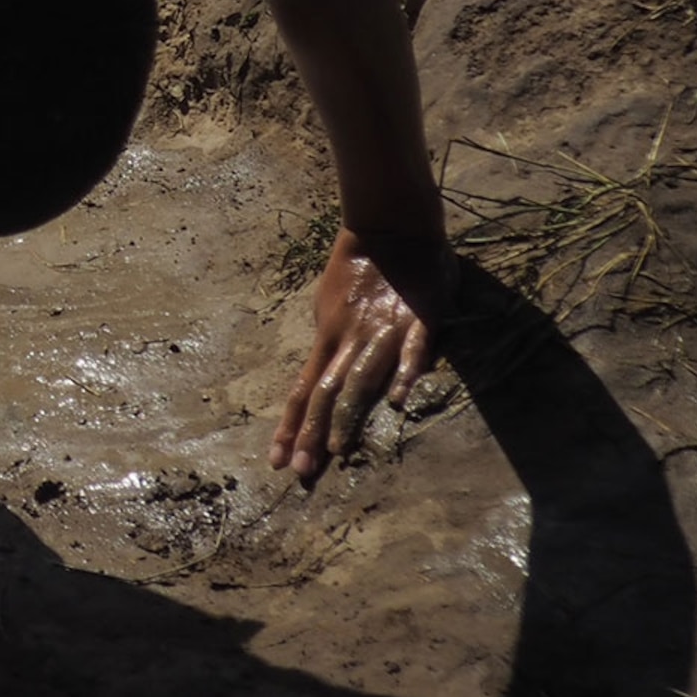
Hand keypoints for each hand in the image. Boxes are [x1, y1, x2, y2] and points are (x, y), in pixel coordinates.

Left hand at [271, 227, 448, 483]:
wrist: (390, 224)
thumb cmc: (363, 269)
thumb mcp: (335, 307)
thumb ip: (336, 343)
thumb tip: (330, 377)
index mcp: (329, 338)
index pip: (303, 389)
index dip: (290, 425)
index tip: (278, 461)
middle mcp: (348, 340)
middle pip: (325, 392)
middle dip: (311, 433)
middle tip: (301, 472)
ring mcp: (381, 331)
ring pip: (360, 378)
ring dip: (347, 414)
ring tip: (335, 449)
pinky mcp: (418, 319)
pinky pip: (410, 349)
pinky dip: (404, 372)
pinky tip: (399, 401)